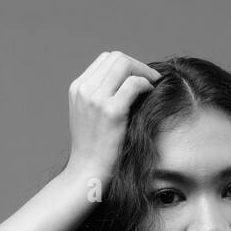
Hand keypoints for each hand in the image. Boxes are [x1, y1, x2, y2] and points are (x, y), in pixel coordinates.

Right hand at [65, 49, 160, 183]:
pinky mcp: (110, 111)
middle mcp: (84, 89)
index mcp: (77, 88)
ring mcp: (95, 99)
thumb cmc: (94, 149)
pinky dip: (145, 84)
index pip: (105, 59)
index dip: (126, 65)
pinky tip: (150, 94)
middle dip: (137, 65)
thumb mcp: (90, 116)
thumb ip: (101, 96)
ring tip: (152, 85)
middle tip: (151, 79)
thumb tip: (129, 81)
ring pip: (124, 65)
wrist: (87, 172)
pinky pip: (133, 84)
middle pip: (115, 57)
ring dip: (143, 72)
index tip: (138, 78)